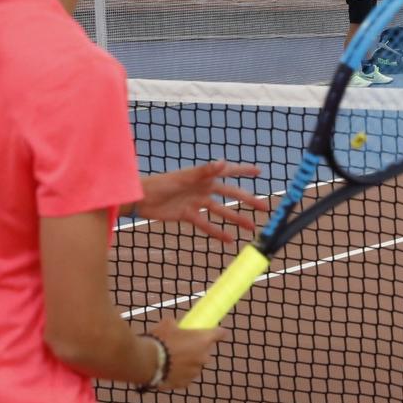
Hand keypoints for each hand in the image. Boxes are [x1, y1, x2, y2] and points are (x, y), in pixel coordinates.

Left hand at [135, 162, 268, 244]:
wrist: (139, 199)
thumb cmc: (159, 183)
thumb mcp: (183, 178)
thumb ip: (203, 171)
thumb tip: (223, 163)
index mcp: (203, 176)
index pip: (228, 171)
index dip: (243, 171)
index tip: (259, 172)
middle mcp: (203, 188)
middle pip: (230, 194)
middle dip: (247, 200)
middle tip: (263, 208)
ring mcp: (196, 202)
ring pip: (221, 212)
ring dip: (236, 219)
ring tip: (251, 228)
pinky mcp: (188, 215)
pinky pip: (206, 224)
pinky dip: (217, 232)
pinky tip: (228, 240)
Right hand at [152, 315, 223, 390]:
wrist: (147, 362)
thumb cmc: (159, 340)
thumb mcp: (166, 325)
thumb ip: (175, 324)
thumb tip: (174, 325)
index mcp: (203, 340)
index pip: (219, 333)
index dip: (217, 332)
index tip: (217, 332)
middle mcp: (204, 357)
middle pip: (204, 351)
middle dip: (195, 349)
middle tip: (180, 347)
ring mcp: (195, 372)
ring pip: (194, 365)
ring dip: (187, 363)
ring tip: (170, 360)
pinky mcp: (184, 383)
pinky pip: (184, 377)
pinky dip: (178, 374)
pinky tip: (166, 370)